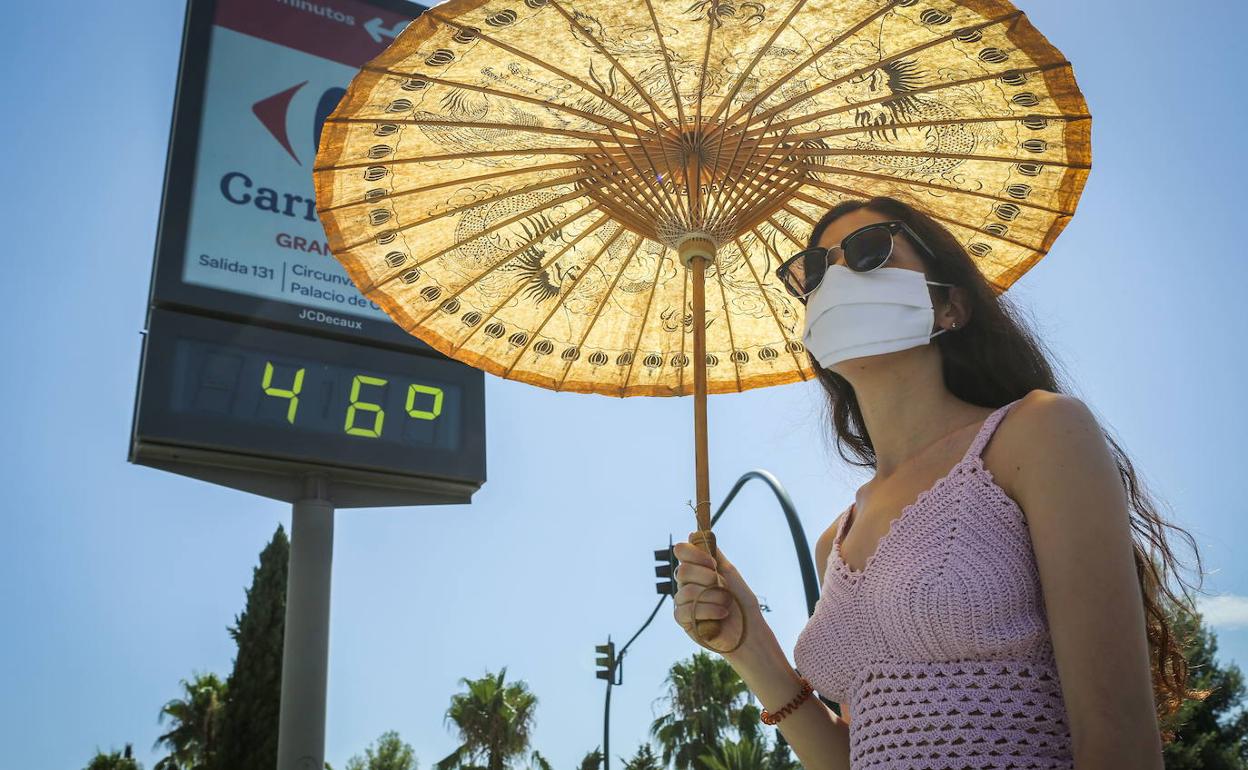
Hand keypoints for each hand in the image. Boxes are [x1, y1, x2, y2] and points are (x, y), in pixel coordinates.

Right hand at [672, 532, 762, 652]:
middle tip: (721, 585)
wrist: (749, 631)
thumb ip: (714, 554)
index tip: (712, 563)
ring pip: (686, 591)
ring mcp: (683, 601)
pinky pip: (686, 610)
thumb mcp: (731, 573)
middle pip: (681, 570)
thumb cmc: (742, 603)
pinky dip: (708, 610)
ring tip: (726, 604)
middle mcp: (686, 583)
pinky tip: (721, 615)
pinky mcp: (683, 620)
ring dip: (712, 597)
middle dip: (705, 577)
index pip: (681, 551)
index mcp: (697, 569)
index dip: (693, 554)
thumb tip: (695, 534)